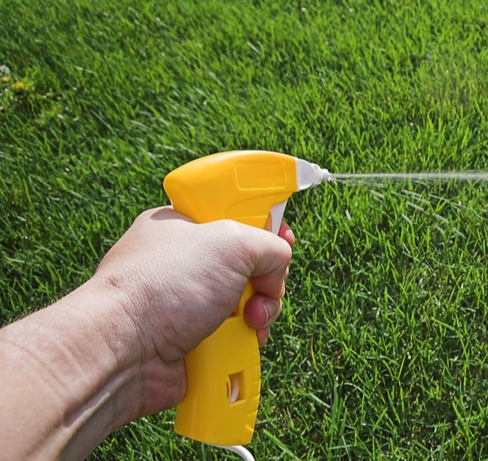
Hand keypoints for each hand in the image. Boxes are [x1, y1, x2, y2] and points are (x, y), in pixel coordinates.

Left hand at [89, 207, 293, 417]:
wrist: (124, 350)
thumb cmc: (163, 286)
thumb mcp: (231, 241)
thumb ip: (269, 242)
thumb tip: (277, 266)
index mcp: (182, 227)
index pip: (234, 216)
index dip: (263, 226)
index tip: (283, 236)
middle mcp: (183, 265)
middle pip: (248, 265)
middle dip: (266, 280)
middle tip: (263, 287)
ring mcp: (187, 305)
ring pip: (247, 304)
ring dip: (260, 314)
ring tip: (250, 322)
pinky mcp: (192, 342)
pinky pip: (235, 338)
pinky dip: (244, 343)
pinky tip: (241, 343)